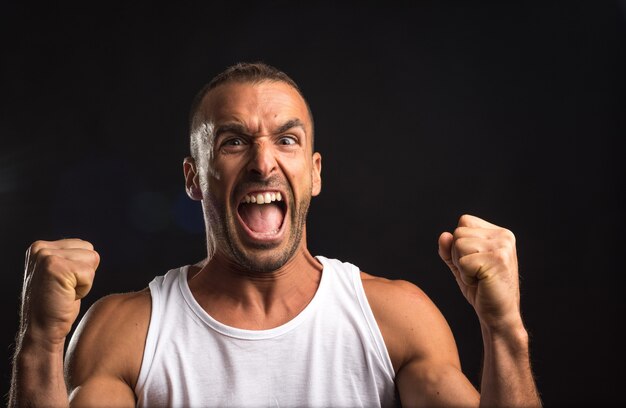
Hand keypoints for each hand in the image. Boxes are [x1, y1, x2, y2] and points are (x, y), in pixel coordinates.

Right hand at [20, 239, 98, 346]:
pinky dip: (84, 288)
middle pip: (89, 250)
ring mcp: (46, 256)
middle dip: (84, 273)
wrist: (42, 330)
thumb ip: (68, 257)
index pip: (84, 245)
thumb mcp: (59, 273)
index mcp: (40, 247)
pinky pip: (89, 273)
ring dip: (85, 280)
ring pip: (92, 259)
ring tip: (65, 292)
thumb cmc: (55, 305)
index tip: (63, 283)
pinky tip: (66, 297)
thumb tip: (88, 247)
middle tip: (64, 289)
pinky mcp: (55, 267)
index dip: (81, 268)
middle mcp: (40, 248)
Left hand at [438, 215, 520, 330]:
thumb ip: (449, 249)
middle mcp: (504, 236)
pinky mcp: (498, 260)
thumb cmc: (481, 290)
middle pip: (459, 232)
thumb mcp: (460, 264)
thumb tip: (444, 235)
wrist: (498, 315)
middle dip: (458, 256)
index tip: (474, 262)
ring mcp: (503, 247)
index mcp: (498, 233)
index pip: (464, 221)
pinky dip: (466, 276)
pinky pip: (463, 261)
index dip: (458, 244)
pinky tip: (480, 283)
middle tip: (476, 273)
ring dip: (462, 266)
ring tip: (478, 277)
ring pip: (459, 244)